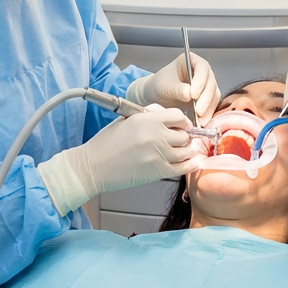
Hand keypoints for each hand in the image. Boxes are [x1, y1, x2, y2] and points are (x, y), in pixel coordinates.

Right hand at [38, 105, 201, 214]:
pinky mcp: (158, 172)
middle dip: (185, 135)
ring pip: (187, 151)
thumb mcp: (127, 119)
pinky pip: (183, 168)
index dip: (182, 120)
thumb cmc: (107, 142)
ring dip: (188, 150)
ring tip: (186, 149)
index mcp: (147, 120)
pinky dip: (191, 164)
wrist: (94, 166)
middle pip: (185, 134)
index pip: (178, 116)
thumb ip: (149, 115)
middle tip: (182, 138)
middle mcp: (156, 136)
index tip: (181, 124)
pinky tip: (193, 161)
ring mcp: (158, 155)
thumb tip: (166, 114)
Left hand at [127, 53, 220, 121]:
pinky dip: (208, 114)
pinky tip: (201, 122)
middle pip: (210, 82)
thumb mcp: (165, 86)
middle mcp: (201, 71)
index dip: (200, 81)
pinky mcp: (207, 98)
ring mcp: (206, 85)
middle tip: (198, 111)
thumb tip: (189, 94)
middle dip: (206, 98)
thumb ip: (177, 89)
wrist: (157, 97)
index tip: (194, 95)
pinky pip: (212, 105)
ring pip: (214, 95)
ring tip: (200, 120)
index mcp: (191, 61)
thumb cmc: (159, 85)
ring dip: (208, 108)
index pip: (202, 68)